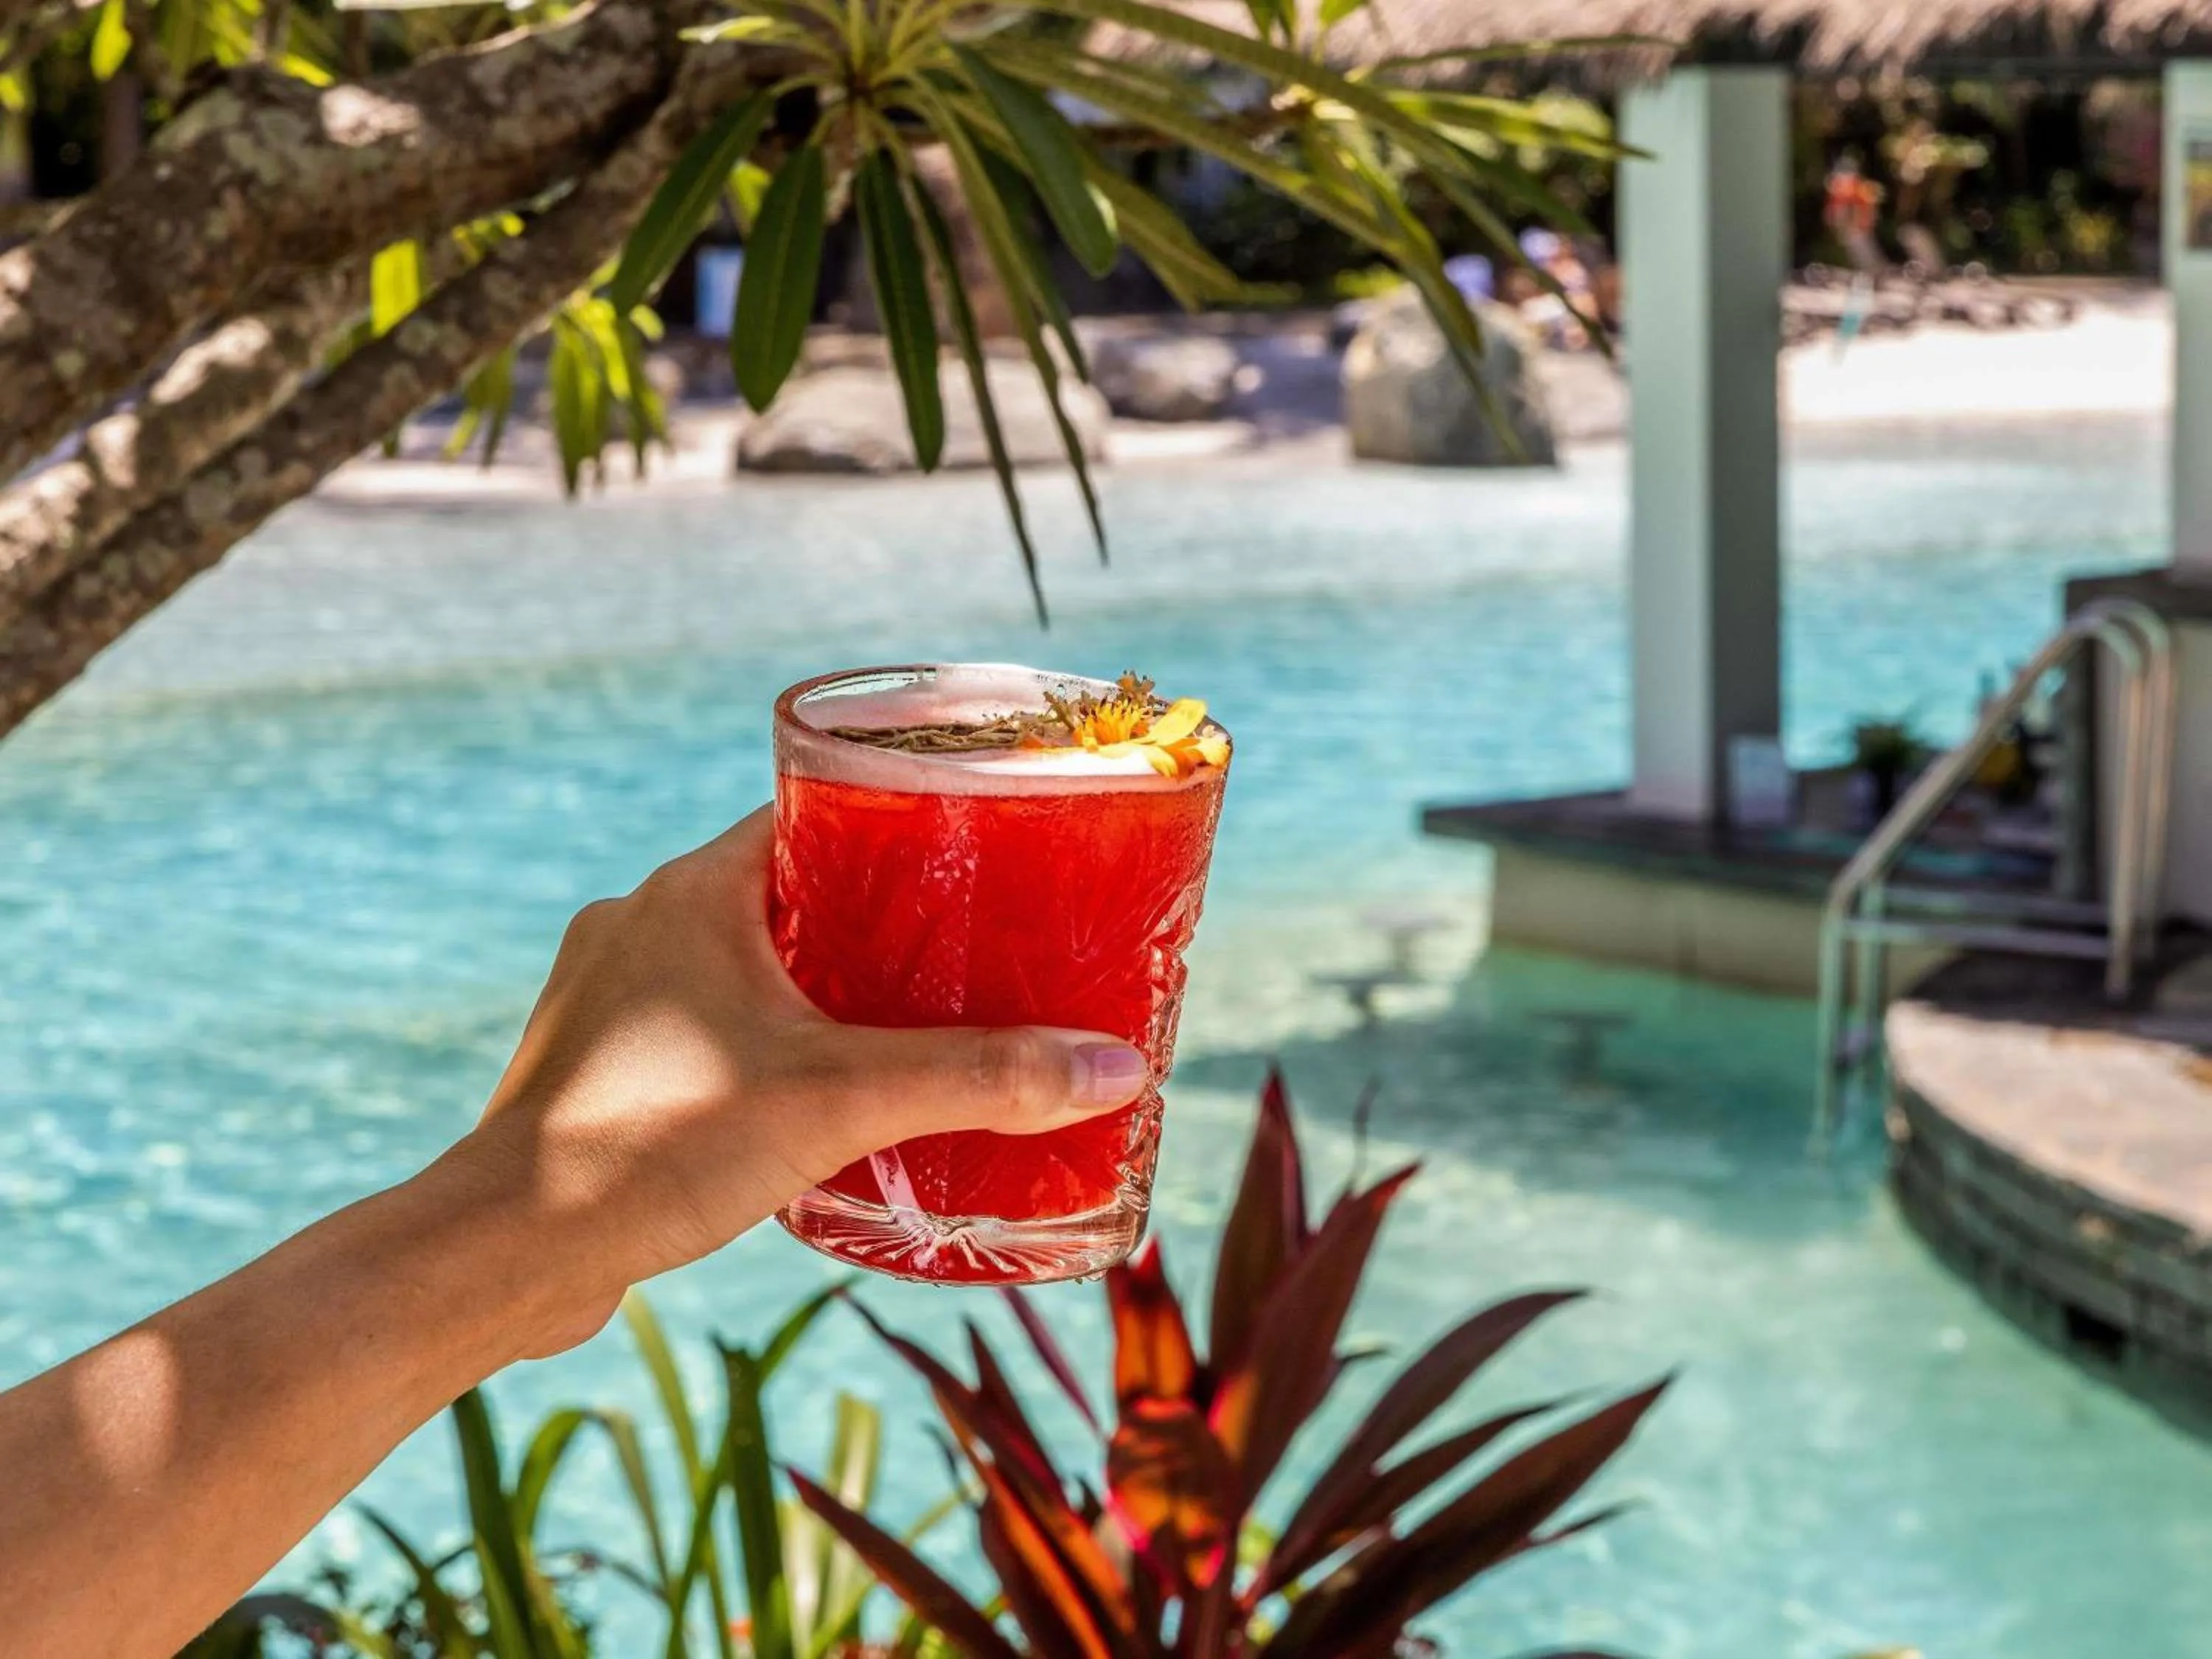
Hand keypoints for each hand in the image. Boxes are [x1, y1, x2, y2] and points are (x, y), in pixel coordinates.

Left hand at [452, 807, 1148, 1354]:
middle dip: (870, 923)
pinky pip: (698, 1029)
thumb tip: (1109, 1068)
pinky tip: (809, 1102)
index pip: (811, 812)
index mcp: (693, 889)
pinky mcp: (594, 1067)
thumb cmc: (654, 1146)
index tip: (971, 858)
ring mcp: (608, 995)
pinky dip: (758, 1047)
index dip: (895, 826)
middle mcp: (641, 921)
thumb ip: (976, 1079)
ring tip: (899, 1034)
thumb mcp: (838, 1101)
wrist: (502, 1254)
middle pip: (785, 891)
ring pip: (738, 966)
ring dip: (811, 992)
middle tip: (961, 960)